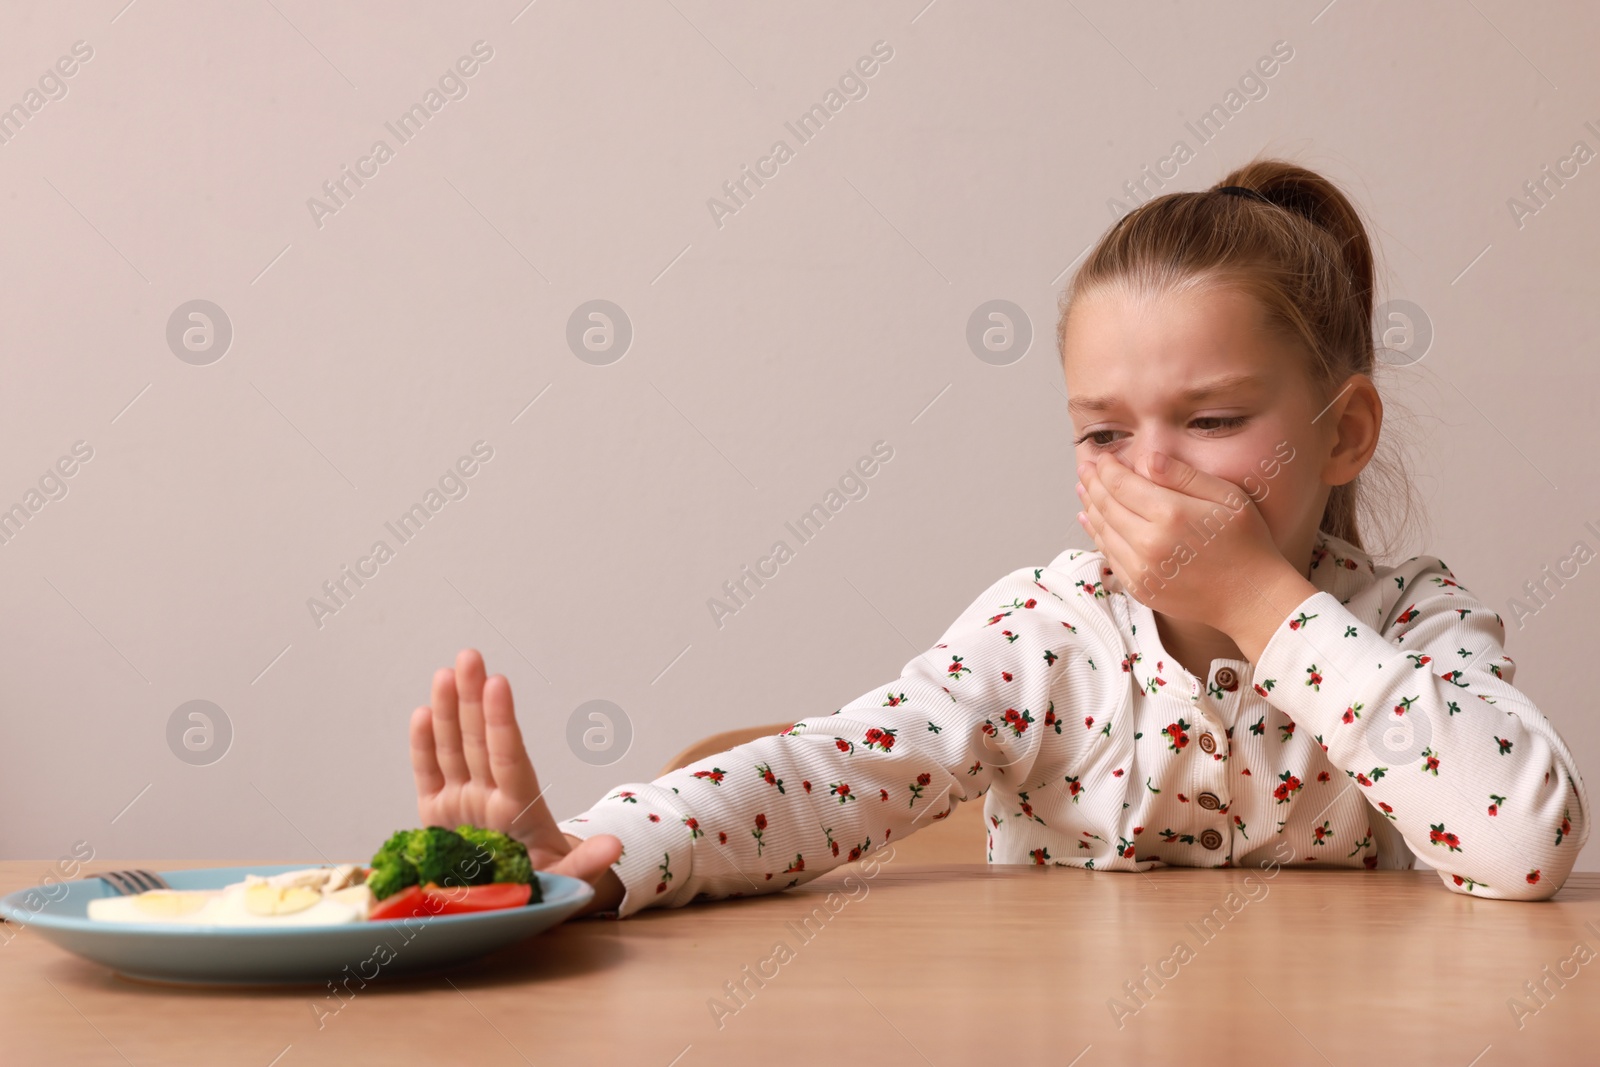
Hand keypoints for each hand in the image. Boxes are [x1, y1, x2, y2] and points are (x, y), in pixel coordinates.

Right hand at [410, 648, 623, 916]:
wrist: (524, 899)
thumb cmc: (548, 884)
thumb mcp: (570, 878)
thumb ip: (586, 864)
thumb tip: (615, 846)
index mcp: (520, 813)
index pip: (509, 759)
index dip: (502, 723)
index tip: (498, 684)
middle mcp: (489, 800)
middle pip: (480, 743)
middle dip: (472, 699)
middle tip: (470, 657)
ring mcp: (462, 805)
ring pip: (454, 750)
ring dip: (448, 711)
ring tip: (448, 672)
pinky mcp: (438, 816)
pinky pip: (429, 775)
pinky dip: (424, 747)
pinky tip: (423, 713)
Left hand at [1075, 448, 1298, 641]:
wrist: (1250, 596)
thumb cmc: (1245, 542)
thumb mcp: (1227, 496)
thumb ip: (1184, 475)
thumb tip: (1148, 458)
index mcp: (1170, 514)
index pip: (1121, 484)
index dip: (1107, 468)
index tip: (1103, 457)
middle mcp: (1149, 543)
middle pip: (1106, 505)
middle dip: (1093, 483)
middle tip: (1085, 468)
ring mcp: (1141, 569)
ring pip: (1102, 530)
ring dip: (1090, 506)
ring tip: (1083, 489)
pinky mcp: (1139, 587)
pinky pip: (1109, 555)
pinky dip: (1096, 534)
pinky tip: (1091, 520)